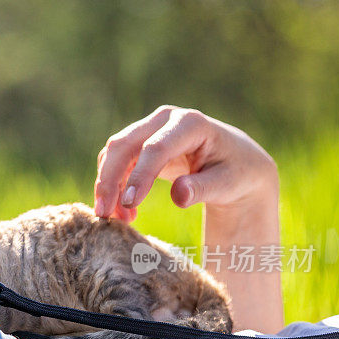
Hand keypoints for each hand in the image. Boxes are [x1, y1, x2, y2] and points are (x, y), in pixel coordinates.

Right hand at [93, 106, 283, 332]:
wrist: (234, 162)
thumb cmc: (235, 173)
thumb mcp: (228, 183)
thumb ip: (204, 188)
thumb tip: (179, 196)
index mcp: (191, 124)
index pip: (155, 148)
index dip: (139, 176)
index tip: (129, 204)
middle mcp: (165, 119)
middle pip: (124, 145)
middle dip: (109, 180)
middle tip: (104, 215)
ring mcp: (149, 127)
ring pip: (114, 152)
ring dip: (108, 186)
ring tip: (118, 219)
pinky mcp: (139, 141)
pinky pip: (115, 161)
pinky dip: (113, 186)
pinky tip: (123, 212)